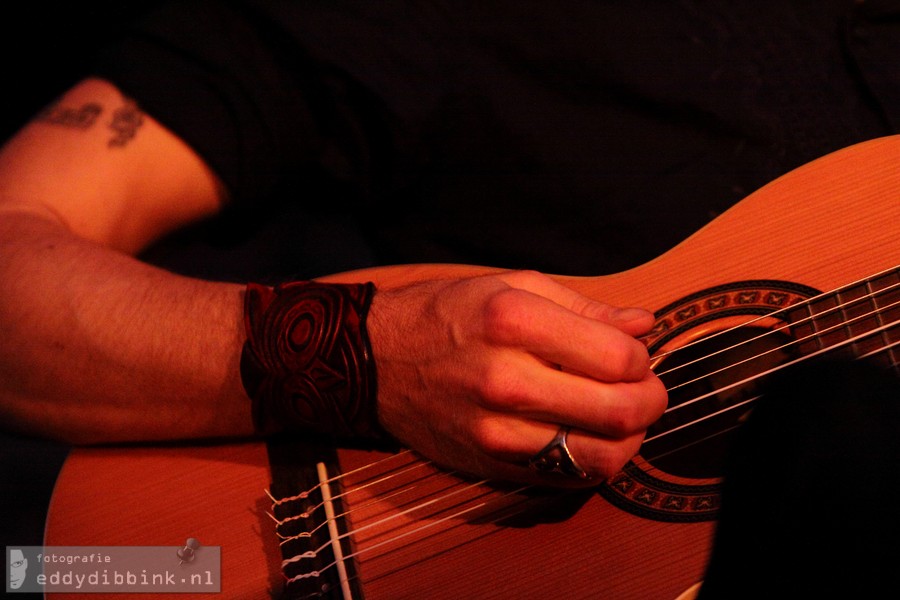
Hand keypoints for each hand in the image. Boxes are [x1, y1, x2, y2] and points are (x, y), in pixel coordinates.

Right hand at [368, 270, 666, 485]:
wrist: (375, 362)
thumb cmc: (446, 316)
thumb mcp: (512, 286)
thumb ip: (584, 307)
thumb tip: (643, 326)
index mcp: (514, 321)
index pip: (619, 358)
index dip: (641, 359)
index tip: (631, 354)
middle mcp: (505, 379)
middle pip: (620, 411)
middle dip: (651, 400)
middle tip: (646, 389)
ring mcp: (496, 431)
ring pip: (602, 457)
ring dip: (630, 439)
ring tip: (620, 416)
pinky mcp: (491, 465)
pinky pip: (568, 479)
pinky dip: (594, 461)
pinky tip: (587, 435)